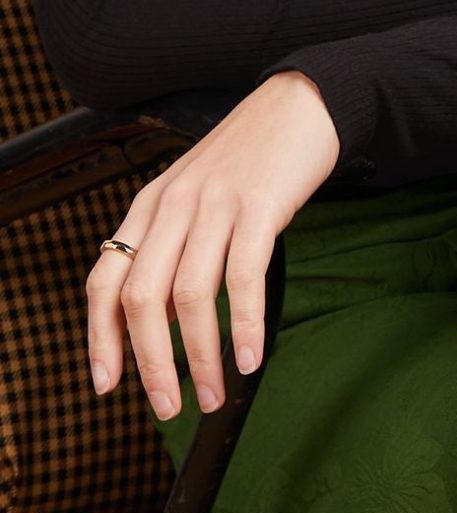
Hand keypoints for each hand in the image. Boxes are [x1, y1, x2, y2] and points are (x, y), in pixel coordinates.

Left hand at [85, 71, 342, 417]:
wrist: (299, 106)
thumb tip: (162, 316)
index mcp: (149, 207)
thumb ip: (174, 243)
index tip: (107, 384)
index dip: (100, 338)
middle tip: (168, 407)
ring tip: (213, 393)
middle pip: (140, 298)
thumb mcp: (196, 195)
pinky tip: (250, 357)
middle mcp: (171, 206)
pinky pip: (243, 276)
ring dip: (199, 356)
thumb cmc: (252, 160)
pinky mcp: (259, 206)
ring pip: (189, 295)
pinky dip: (243, 325)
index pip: (104, 280)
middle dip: (149, 363)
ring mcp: (214, 205)